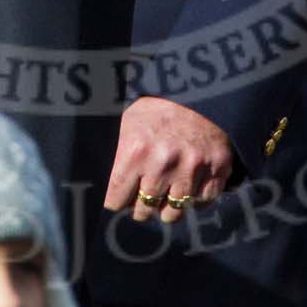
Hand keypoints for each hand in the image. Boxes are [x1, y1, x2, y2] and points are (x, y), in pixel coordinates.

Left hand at [102, 96, 232, 223]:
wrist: (201, 92)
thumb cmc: (156, 111)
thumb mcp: (126, 123)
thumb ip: (110, 152)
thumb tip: (89, 179)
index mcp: (135, 149)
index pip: (114, 200)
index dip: (115, 199)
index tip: (118, 194)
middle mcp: (164, 162)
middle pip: (141, 211)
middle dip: (138, 203)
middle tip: (142, 187)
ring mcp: (192, 169)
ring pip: (171, 214)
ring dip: (165, 206)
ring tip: (164, 188)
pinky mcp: (217, 171)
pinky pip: (199, 204)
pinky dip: (193, 198)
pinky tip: (188, 181)